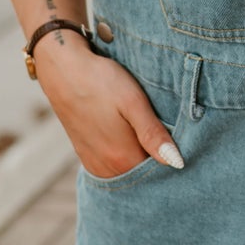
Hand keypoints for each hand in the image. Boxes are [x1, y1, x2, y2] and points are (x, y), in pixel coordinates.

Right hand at [34, 40, 183, 176]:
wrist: (63, 70)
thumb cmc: (101, 81)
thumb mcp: (133, 102)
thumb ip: (153, 134)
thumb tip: (177, 163)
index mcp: (122, 159)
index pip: (159, 173)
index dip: (172, 158)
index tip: (180, 140)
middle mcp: (106, 169)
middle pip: (143, 174)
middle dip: (157, 160)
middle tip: (165, 132)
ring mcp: (94, 164)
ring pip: (128, 171)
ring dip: (141, 158)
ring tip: (147, 132)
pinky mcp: (86, 156)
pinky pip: (114, 166)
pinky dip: (125, 157)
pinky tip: (129, 136)